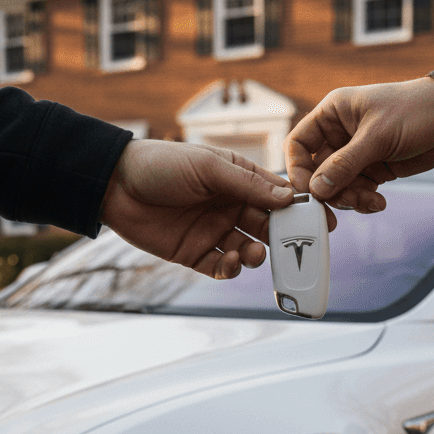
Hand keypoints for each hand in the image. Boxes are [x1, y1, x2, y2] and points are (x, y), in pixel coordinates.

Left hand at [100, 140, 296, 279]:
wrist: (114, 185)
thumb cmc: (160, 164)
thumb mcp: (208, 166)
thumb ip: (247, 184)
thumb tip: (287, 197)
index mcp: (236, 180)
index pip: (275, 196)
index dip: (297, 209)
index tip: (318, 222)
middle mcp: (228, 206)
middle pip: (265, 227)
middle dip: (279, 238)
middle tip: (290, 247)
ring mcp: (212, 231)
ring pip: (246, 250)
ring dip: (255, 255)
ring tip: (253, 254)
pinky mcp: (193, 253)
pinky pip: (220, 268)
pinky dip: (230, 269)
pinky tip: (232, 264)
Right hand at [284, 77, 433, 213]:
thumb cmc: (417, 109)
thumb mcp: (377, 135)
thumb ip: (345, 164)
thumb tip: (316, 189)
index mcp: (333, 114)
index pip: (298, 144)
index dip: (297, 169)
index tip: (308, 191)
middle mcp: (339, 135)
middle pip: (315, 173)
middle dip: (329, 192)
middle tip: (342, 204)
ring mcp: (355, 155)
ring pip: (336, 188)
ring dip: (350, 199)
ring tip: (369, 200)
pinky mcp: (372, 170)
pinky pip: (356, 193)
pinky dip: (364, 202)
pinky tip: (378, 202)